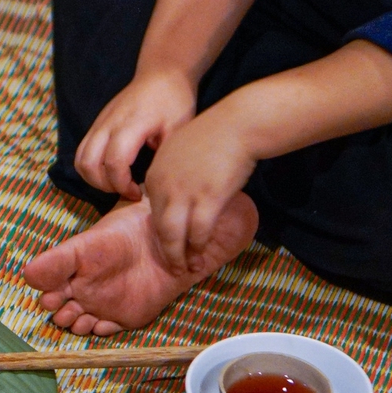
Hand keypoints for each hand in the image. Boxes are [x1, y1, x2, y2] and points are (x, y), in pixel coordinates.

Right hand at [74, 70, 196, 199]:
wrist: (161, 73)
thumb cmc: (174, 100)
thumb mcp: (179, 128)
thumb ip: (164, 156)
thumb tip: (154, 184)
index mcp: (131, 124)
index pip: (114, 163)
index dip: (122, 185)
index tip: (138, 193)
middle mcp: (108, 124)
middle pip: (88, 164)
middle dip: (104, 185)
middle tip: (126, 191)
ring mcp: (99, 123)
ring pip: (80, 160)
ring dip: (93, 178)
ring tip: (116, 183)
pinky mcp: (96, 124)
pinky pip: (82, 151)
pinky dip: (91, 167)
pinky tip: (112, 170)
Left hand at [141, 110, 259, 274]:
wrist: (238, 124)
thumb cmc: (216, 134)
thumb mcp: (181, 152)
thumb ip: (174, 174)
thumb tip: (179, 195)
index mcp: (155, 174)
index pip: (153, 211)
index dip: (162, 231)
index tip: (170, 244)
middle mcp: (164, 185)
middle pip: (160, 227)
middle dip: (168, 251)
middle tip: (175, 267)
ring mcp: (184, 193)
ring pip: (175, 235)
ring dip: (181, 256)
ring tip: (189, 268)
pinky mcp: (208, 198)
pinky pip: (199, 231)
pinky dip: (200, 246)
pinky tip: (203, 254)